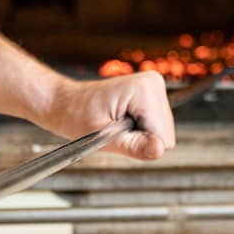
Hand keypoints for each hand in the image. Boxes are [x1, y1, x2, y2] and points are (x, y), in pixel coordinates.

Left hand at [44, 70, 175, 160]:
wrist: (68, 102)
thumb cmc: (77, 116)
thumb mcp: (102, 138)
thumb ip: (134, 146)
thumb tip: (159, 150)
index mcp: (144, 90)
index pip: (162, 138)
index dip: (139, 143)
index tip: (117, 133)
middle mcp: (154, 83)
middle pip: (165, 135)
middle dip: (141, 139)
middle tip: (115, 129)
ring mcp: (155, 87)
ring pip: (163, 133)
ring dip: (140, 134)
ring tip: (117, 124)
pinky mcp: (153, 94)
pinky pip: (158, 127)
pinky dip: (141, 129)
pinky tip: (123, 120)